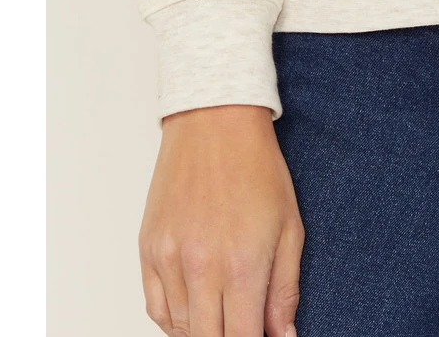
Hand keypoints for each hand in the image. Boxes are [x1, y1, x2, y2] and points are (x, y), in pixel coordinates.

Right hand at [139, 104, 303, 336]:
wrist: (214, 122)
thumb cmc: (258, 169)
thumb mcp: (290, 227)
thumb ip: (285, 290)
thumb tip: (284, 336)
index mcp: (242, 264)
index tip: (263, 335)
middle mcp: (201, 267)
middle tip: (245, 321)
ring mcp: (169, 259)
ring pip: (181, 329)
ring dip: (204, 329)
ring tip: (225, 309)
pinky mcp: (148, 250)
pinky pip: (156, 309)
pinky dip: (175, 320)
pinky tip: (196, 308)